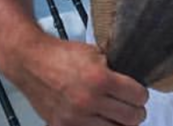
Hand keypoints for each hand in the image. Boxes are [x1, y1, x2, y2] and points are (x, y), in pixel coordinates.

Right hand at [4, 37, 148, 125]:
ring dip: (119, 123)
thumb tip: (133, 84)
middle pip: (131, 118)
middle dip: (136, 112)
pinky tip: (99, 119)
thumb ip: (115, 70)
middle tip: (133, 107)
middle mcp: (89, 101)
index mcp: (100, 79)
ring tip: (116, 115)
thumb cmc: (62, 55)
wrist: (30, 62)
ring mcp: (75, 117)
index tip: (139, 94)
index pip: (138, 97)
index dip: (141, 95)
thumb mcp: (95, 53)